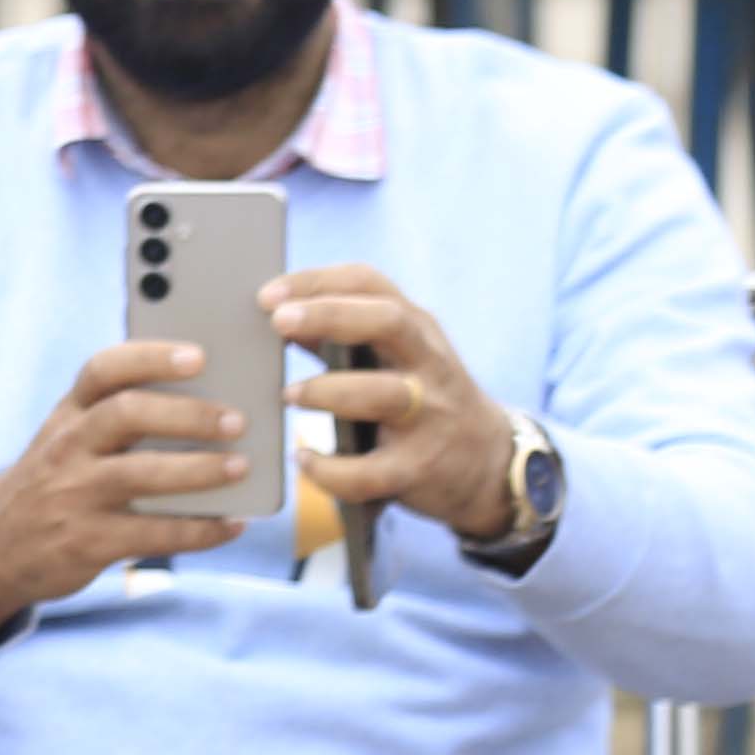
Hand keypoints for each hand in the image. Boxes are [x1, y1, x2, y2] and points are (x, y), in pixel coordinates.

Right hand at [0, 340, 258, 640]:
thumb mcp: (70, 439)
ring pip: (141, 474)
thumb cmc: (57, 481)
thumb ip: (121, 417)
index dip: (151, 358)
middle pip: (126, 414)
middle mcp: (67, 448)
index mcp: (69, 414)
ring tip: (241, 468)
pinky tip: (230, 524)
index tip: (198, 356)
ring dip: (199, 470)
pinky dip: (199, 530)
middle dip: (188, 414)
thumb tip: (218, 401)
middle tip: (237, 421)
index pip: (103, 370)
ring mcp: (73, 495)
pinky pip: (152, 533)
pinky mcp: (86, 542)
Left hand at [267, 265, 524, 549]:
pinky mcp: (418, 468)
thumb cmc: (421, 398)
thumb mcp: (395, 356)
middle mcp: (428, 365)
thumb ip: (342, 336)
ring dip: (328, 390)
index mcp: (415, 329)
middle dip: (331, 316)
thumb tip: (280, 315)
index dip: (318, 282)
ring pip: (383, 394)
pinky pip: (370, 472)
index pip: (371, 284)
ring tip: (289, 394)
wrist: (487, 460)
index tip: (267, 294)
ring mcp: (428, 417)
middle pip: (389, 322)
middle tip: (278, 322)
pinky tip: (304, 459)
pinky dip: (331, 469)